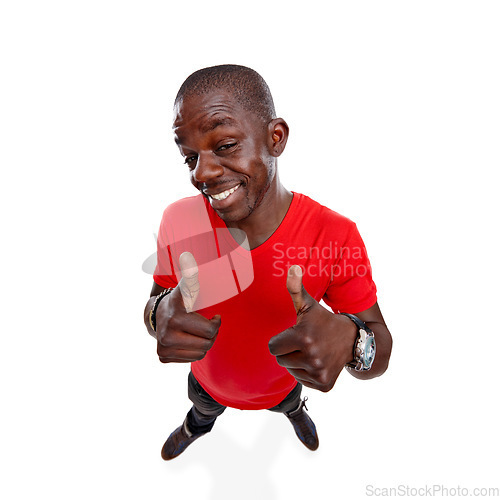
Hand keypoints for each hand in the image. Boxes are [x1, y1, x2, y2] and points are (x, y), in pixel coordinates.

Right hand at [155, 252, 220, 362]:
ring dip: (204, 343)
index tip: (214, 316)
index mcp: (177, 316)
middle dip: (211, 334)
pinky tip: (188, 339)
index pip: (210, 330)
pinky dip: (194, 351)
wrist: (157, 314)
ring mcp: (162, 346)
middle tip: (206, 325)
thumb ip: (191, 275)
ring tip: (197, 332)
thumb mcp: (187, 287)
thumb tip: (188, 257)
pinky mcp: (162, 356)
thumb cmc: (180, 300)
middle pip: (207, 343)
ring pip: (200, 353)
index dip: (216, 323)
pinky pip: (191, 359)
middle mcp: (167, 333)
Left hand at [268, 265, 357, 391]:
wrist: (352, 340)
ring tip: (313, 351)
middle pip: (280, 360)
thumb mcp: (308, 305)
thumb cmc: (323, 320)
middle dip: (288, 351)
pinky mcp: (324, 385)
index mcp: (303, 337)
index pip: (272, 347)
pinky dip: (307, 373)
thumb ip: (295, 288)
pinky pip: (301, 382)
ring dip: (297, 362)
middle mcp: (312, 357)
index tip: (295, 333)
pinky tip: (319, 362)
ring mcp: (319, 373)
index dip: (281, 339)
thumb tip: (292, 267)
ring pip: (290, 371)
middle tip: (305, 342)